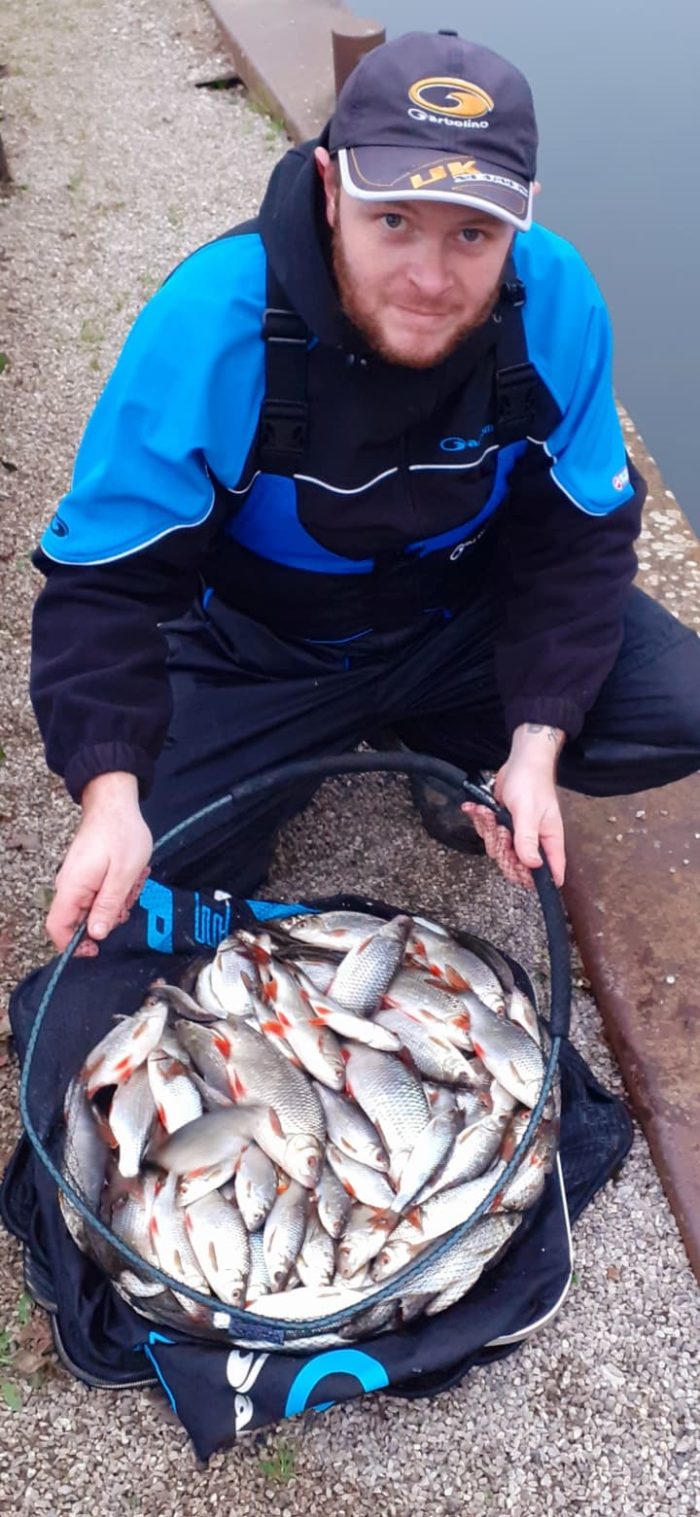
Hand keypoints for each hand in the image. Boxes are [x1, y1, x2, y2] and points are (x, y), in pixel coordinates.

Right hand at [46, 772, 152, 954]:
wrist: (114, 802)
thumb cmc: (121, 833)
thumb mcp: (123, 874)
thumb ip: (108, 905)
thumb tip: (96, 934)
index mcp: (73, 888)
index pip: (58, 928)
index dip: (74, 945)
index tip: (98, 948)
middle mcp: (69, 885)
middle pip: (81, 920)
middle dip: (108, 917)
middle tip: (129, 898)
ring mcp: (77, 879)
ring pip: (94, 907)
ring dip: (117, 901)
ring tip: (133, 880)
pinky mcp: (86, 873)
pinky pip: (99, 892)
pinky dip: (117, 889)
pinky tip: (130, 875)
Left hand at [462, 724, 565, 889]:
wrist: (520, 761)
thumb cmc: (530, 783)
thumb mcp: (527, 812)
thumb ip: (527, 839)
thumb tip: (532, 866)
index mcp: (549, 840)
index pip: (550, 872)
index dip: (532, 878)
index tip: (515, 867)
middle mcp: (535, 840)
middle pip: (516, 864)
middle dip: (501, 848)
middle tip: (500, 830)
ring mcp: (518, 834)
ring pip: (498, 848)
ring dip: (488, 830)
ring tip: (489, 813)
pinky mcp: (504, 825)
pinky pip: (489, 834)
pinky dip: (481, 821)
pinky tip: (478, 809)